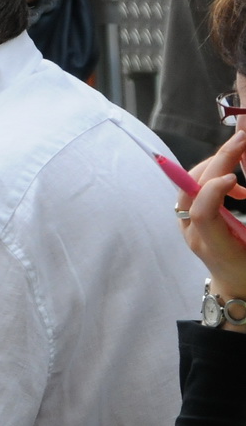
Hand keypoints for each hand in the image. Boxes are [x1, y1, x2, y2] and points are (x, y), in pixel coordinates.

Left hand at [179, 129, 245, 300]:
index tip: (235, 178)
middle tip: (243, 139)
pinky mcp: (187, 216)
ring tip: (243, 159)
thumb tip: (242, 192)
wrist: (235, 286)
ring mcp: (185, 224)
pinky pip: (194, 187)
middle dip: (218, 160)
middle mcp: (193, 234)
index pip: (202, 213)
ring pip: (190, 183)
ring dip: (216, 164)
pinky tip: (238, 185)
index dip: (214, 191)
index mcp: (214, 247)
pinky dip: (213, 176)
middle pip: (193, 189)